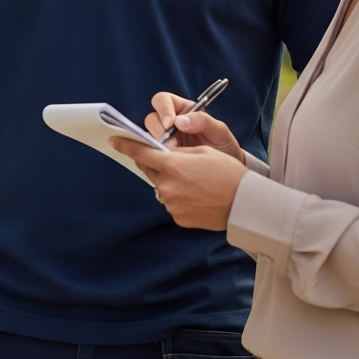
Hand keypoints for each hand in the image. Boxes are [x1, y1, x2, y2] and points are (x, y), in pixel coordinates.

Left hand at [110, 139, 247, 229]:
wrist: (245, 204)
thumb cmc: (227, 172)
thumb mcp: (202, 152)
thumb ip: (177, 151)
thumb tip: (163, 153)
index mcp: (172, 165)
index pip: (141, 153)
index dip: (125, 145)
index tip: (113, 141)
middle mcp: (167, 186)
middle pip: (149, 169)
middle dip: (154, 162)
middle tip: (168, 158)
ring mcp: (172, 204)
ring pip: (161, 186)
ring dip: (168, 180)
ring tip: (192, 180)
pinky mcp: (178, 217)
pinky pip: (171, 201)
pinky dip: (178, 195)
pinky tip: (195, 194)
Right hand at [145, 91, 244, 161]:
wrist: (227, 172)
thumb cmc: (224, 145)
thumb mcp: (219, 131)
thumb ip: (203, 121)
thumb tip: (179, 121)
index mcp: (183, 110)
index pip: (163, 100)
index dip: (163, 109)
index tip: (170, 123)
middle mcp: (170, 122)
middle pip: (152, 118)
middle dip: (158, 130)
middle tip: (170, 144)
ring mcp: (165, 139)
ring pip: (148, 135)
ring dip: (155, 144)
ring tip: (171, 154)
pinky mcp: (163, 154)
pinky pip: (151, 152)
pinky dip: (155, 155)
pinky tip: (166, 161)